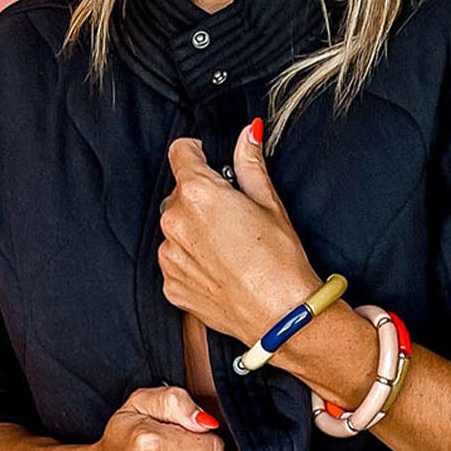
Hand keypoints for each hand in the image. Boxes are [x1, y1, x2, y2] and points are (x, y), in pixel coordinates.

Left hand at [158, 119, 321, 346]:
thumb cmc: (280, 261)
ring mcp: (169, 256)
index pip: (180, 153)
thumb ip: (249, 163)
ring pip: (177, 228)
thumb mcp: (270, 204)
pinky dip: (193, 260)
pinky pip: (177, 260)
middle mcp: (174, 222)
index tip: (206, 159)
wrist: (281, 317)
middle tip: (234, 215)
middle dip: (202, 197)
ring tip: (230, 248)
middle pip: (179, 193)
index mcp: (198, 193)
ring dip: (195, 230)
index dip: (196, 152)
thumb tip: (247, 133)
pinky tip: (223, 269)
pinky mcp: (171, 285)